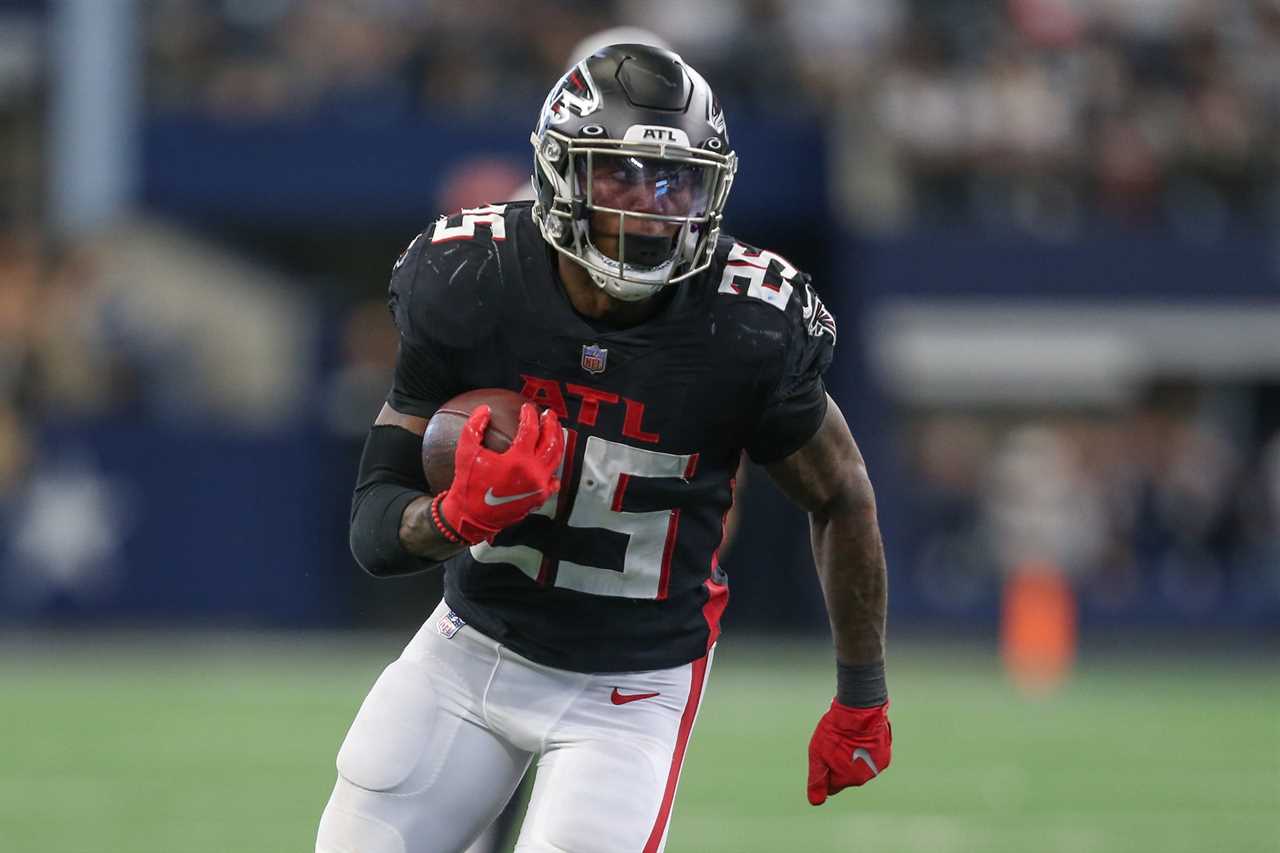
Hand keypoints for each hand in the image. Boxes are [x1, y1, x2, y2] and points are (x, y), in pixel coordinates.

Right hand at [436, 403, 562, 543]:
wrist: (472, 517)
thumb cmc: (468, 485)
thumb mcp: (465, 453)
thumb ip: (474, 427)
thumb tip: (484, 409)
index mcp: (518, 461)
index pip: (531, 429)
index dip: (529, 415)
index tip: (527, 407)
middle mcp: (534, 473)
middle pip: (551, 442)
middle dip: (551, 424)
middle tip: (548, 414)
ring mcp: (539, 487)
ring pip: (556, 459)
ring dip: (557, 441)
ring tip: (554, 430)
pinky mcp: (539, 498)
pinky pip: (553, 479)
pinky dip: (554, 467)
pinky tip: (551, 460)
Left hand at [807, 700, 890, 804]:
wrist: (859, 709)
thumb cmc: (835, 730)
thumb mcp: (817, 754)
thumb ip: (817, 779)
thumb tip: (815, 802)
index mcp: (845, 779)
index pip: (831, 787)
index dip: (825, 772)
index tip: (825, 756)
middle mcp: (862, 778)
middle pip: (846, 777)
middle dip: (839, 764)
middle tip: (836, 743)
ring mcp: (876, 767)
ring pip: (860, 767)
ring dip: (854, 757)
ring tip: (849, 738)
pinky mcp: (885, 755)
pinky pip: (872, 758)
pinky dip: (866, 751)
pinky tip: (861, 737)